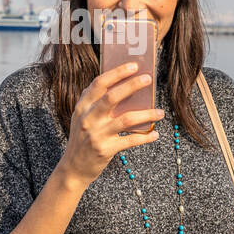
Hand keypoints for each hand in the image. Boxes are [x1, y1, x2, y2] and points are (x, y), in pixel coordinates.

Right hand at [58, 61, 163, 187]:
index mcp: (82, 107)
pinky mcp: (105, 149)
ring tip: (160, 112)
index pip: (99, 84)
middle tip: (148, 79)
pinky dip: (145, 137)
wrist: (73, 168)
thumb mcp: (82, 118)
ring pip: (126, 119)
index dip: (117, 73)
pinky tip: (154, 134)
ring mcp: (96, 134)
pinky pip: (130, 140)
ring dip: (147, 114)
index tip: (134, 65)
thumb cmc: (82, 139)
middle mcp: (88, 118)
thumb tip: (121, 85)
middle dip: (132, 85)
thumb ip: (94, 102)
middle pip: (112, 97)